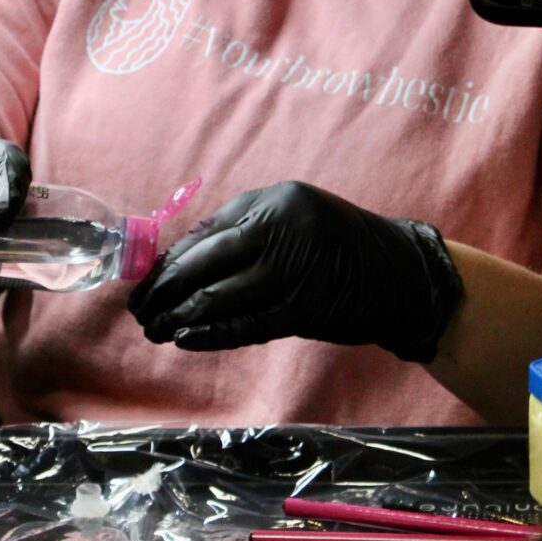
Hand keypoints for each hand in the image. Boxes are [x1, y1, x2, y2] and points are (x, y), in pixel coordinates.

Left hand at [128, 181, 463, 362]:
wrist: (402, 275)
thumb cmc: (340, 248)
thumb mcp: (295, 222)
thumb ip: (245, 233)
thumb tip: (181, 260)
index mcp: (275, 202)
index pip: (206, 233)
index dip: (170, 261)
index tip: (146, 281)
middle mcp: (282, 229)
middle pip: (205, 262)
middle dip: (164, 290)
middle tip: (140, 309)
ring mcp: (293, 270)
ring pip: (219, 296)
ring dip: (180, 316)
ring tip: (155, 328)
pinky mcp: (303, 309)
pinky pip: (245, 324)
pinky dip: (211, 334)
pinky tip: (185, 339)